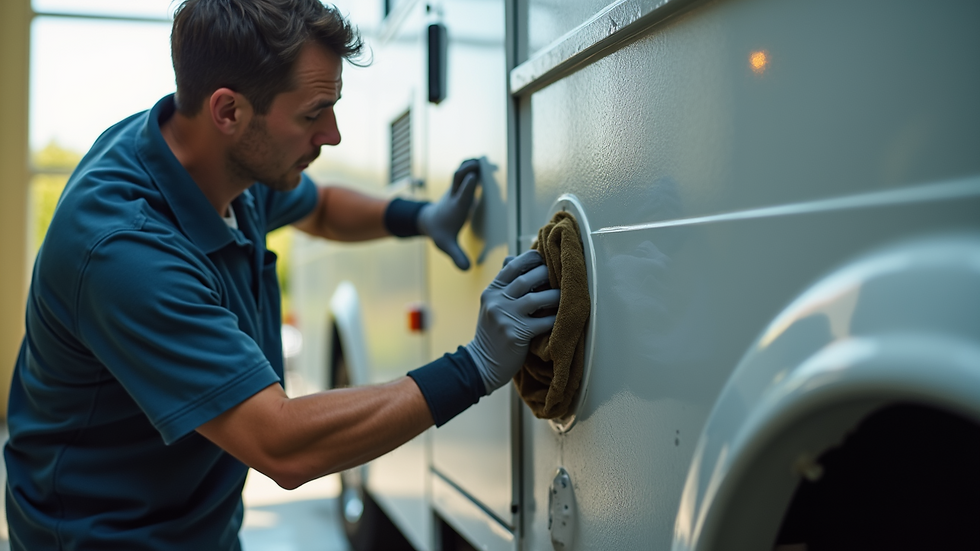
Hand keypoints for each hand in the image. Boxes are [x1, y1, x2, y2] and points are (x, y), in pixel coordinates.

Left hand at [418, 159, 480, 269]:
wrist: (427, 221)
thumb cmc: (440, 232)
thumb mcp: (447, 245)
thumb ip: (457, 256)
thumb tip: (466, 269)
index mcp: (455, 209)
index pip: (461, 196)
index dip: (467, 187)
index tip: (474, 178)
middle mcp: (454, 197)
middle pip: (457, 179)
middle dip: (466, 170)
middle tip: (479, 165)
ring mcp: (455, 190)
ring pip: (459, 172)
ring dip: (469, 164)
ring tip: (483, 161)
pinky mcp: (458, 187)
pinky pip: (464, 172)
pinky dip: (472, 166)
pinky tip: (483, 164)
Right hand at [465, 251, 559, 393]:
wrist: (482, 363)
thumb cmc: (492, 333)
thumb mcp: (491, 305)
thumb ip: (503, 284)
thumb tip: (513, 258)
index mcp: (491, 291)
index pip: (512, 266)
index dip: (531, 258)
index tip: (545, 257)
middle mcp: (496, 301)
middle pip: (526, 279)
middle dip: (546, 274)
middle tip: (561, 275)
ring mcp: (505, 317)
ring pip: (536, 299)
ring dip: (554, 295)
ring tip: (565, 295)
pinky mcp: (516, 334)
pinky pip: (542, 322)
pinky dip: (555, 318)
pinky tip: (562, 317)